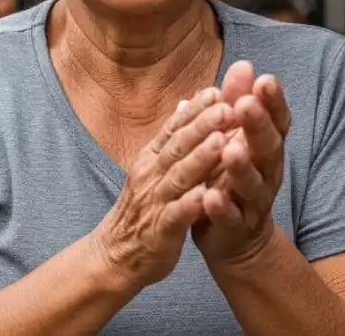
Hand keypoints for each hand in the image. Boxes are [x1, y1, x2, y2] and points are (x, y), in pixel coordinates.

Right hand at [91, 88, 232, 289]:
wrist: (118, 254)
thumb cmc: (143, 209)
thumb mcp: (154, 169)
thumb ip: (173, 138)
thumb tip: (187, 103)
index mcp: (152, 158)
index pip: (173, 128)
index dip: (195, 110)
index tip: (217, 90)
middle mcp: (151, 174)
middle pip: (178, 146)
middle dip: (202, 126)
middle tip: (226, 106)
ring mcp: (154, 201)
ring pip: (179, 176)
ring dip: (200, 158)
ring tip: (221, 141)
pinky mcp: (159, 230)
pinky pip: (176, 215)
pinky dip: (190, 204)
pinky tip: (206, 195)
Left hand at [193, 61, 289, 267]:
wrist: (235, 239)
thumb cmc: (233, 177)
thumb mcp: (236, 136)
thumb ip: (237, 103)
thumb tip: (243, 64)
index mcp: (264, 148)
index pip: (276, 121)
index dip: (273, 102)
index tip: (266, 78)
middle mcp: (266, 173)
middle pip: (268, 148)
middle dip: (257, 125)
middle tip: (247, 104)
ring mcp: (252, 201)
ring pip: (252, 183)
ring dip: (242, 166)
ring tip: (231, 149)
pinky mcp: (235, 226)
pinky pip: (230, 216)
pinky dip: (221, 206)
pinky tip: (210, 196)